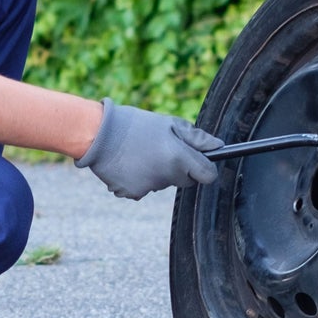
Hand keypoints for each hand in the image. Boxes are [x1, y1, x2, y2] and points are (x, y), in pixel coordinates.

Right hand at [74, 99, 221, 199]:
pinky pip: (143, 190)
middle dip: (179, 169)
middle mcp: (167, 176)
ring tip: (140, 155)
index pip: (208, 175)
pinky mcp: (132, 193)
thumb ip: (196, 137)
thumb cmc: (135, 125)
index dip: (205, 168)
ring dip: (157, 174)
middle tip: (161, 151)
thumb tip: (218, 146)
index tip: (198, 162)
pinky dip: (138, 181)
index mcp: (179, 157)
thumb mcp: (168, 124)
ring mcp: (149, 187)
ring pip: (162, 184)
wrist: (98, 135)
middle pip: (185, 181)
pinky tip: (128, 165)